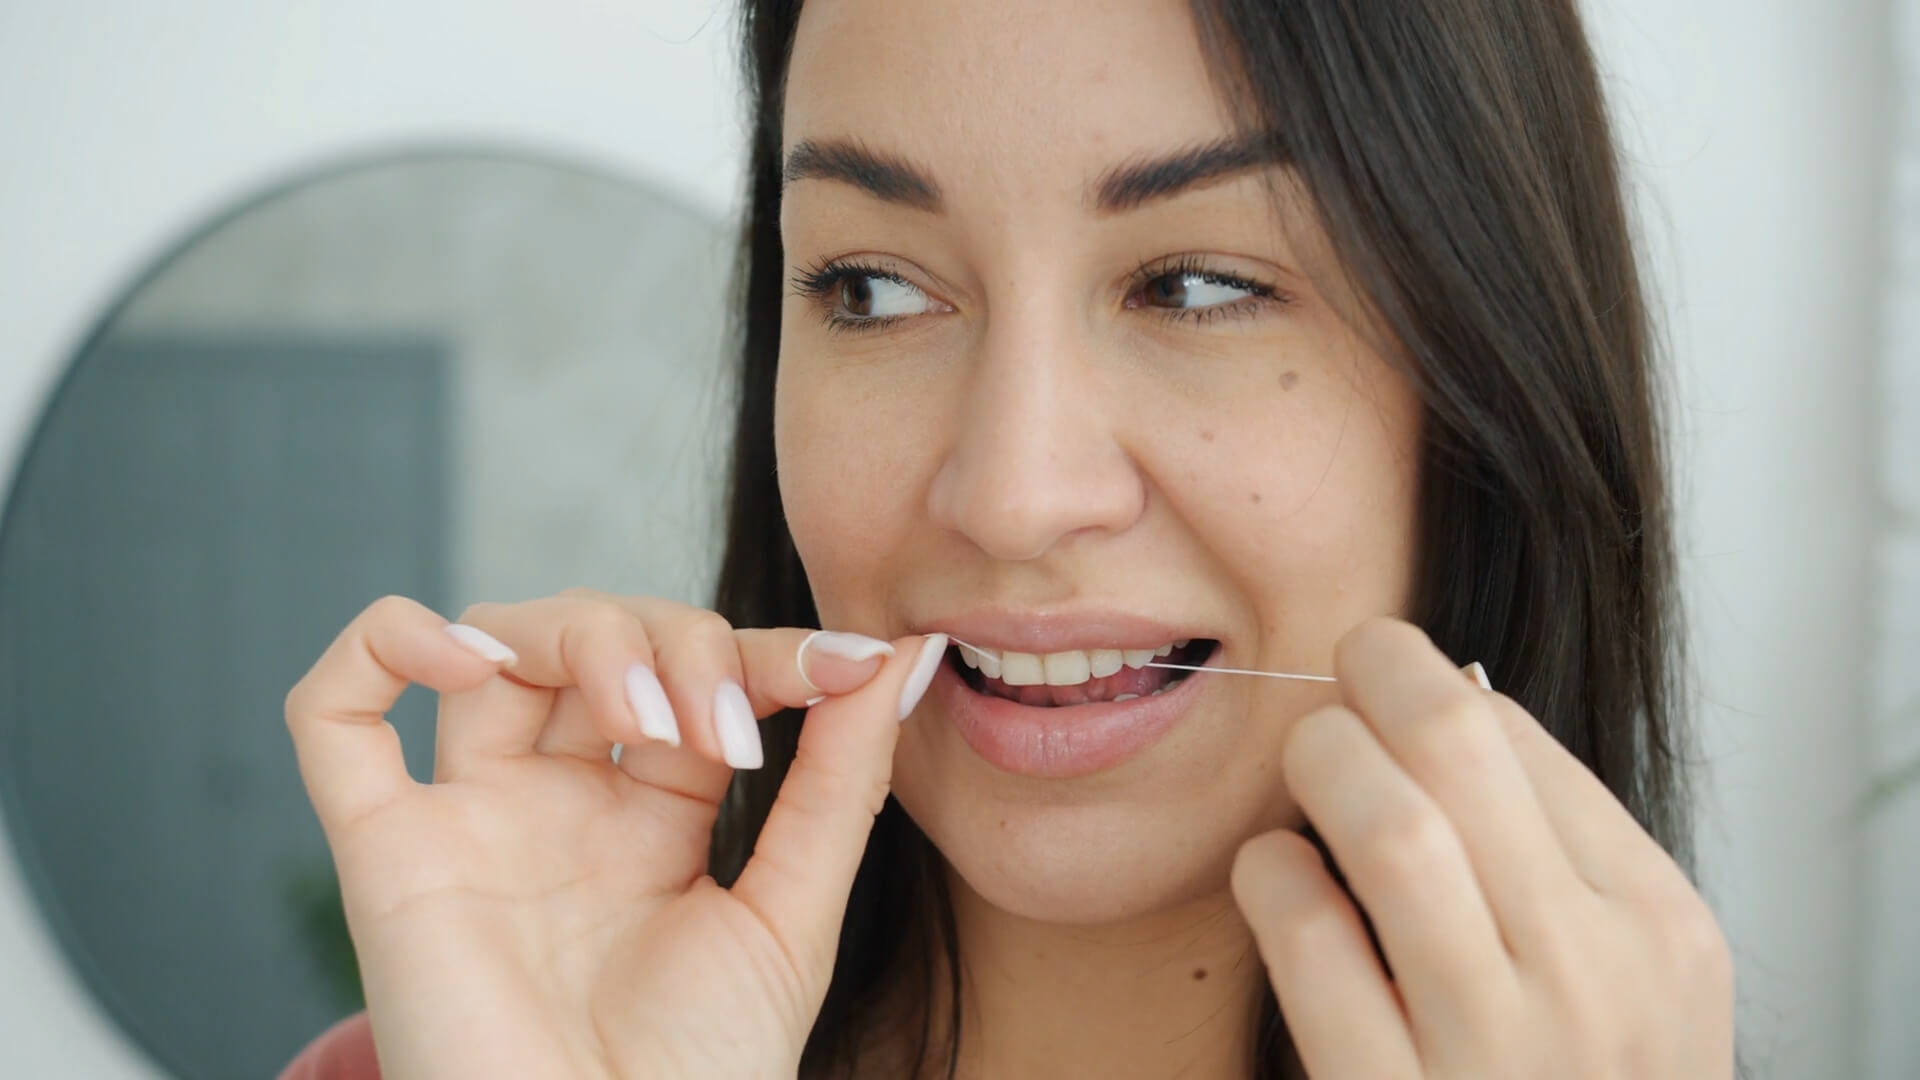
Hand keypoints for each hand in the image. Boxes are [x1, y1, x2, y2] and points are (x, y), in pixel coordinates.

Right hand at [284, 591, 945, 1079]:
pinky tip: (468, 659)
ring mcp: (469, 821)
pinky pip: (334, 718)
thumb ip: (840, 784)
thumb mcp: (794, 914)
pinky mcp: (386, 857)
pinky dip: (385, 644)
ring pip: (490, 644)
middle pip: (594, 636)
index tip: (844, 667)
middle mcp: (556, 804)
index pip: (693, 670)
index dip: (762, 650)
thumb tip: (892, 657)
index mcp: (652, 816)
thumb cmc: (704, 1076)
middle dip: (675, 643)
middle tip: (728, 730)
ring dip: (578, 634)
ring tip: (647, 718)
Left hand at [1230, 618, 1732, 1077]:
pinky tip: (1275, 876)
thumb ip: (1554, 857)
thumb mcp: (1623, 974)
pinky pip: (1313, 945)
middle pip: (1456, 747)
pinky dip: (1274, 878)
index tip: (1381, 682)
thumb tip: (1432, 709)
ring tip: (1305, 765)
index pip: (1522, 740)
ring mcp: (1496, 1049)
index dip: (1429, 684)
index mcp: (1660, 926)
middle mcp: (1594, 979)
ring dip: (1321, 764)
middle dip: (1372, 681)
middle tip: (1334, 687)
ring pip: (1391, 830)